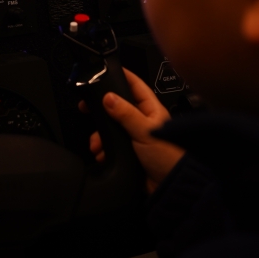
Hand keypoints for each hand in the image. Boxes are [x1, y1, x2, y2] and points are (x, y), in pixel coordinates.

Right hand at [85, 68, 185, 193]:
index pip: (135, 85)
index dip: (122, 76)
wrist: (171, 186)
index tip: (106, 71)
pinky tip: (102, 153)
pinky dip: (103, 149)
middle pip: (118, 107)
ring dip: (101, 135)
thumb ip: (126, 114)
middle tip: (87, 107)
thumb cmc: (168, 157)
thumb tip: (108, 98)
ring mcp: (136, 137)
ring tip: (97, 142)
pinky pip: (111, 145)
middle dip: (102, 110)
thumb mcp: (144, 131)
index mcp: (151, 109)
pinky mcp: (130, 153)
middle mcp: (143, 121)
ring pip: (112, 128)